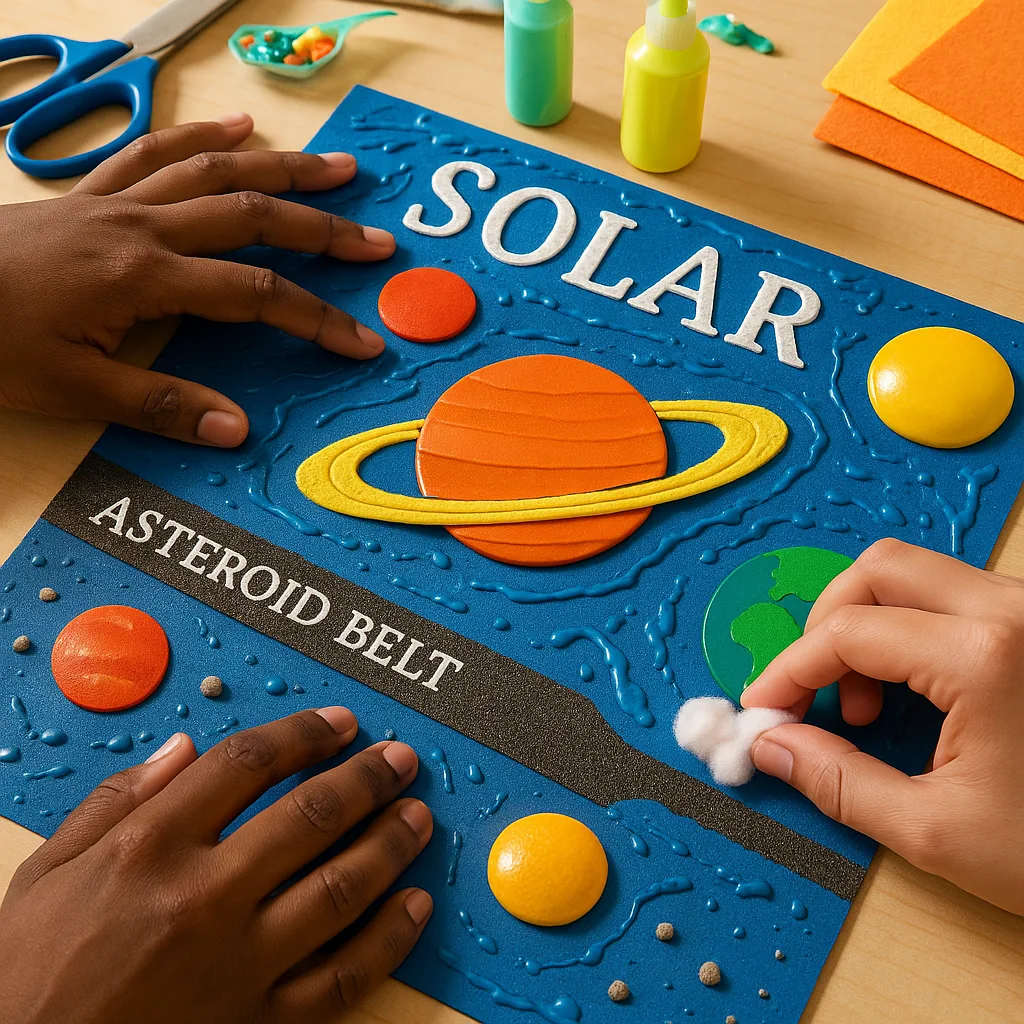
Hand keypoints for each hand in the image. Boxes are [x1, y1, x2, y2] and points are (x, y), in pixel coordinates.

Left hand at [0, 113, 394, 447]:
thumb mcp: (71, 390)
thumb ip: (159, 406)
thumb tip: (238, 428)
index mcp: (144, 278)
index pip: (256, 296)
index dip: (318, 319)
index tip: (362, 342)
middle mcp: (142, 228)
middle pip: (252, 217)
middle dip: (321, 228)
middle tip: (374, 239)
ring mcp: (117, 203)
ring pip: (216, 171)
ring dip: (282, 169)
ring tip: (335, 168)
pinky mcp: (93, 195)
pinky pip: (157, 153)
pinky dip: (203, 137)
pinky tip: (238, 128)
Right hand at [0, 708, 433, 1022]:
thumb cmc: (28, 974)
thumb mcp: (47, 871)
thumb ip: (116, 799)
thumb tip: (181, 748)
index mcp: (148, 848)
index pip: (247, 763)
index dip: (304, 734)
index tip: (339, 724)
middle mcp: (201, 898)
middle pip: (310, 816)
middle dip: (368, 778)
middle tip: (400, 760)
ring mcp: (235, 963)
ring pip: (340, 888)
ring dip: (390, 844)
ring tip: (418, 817)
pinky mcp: (255, 1023)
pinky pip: (341, 979)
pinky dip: (388, 940)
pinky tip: (414, 907)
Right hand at [741, 539, 1023, 914]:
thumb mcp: (936, 830)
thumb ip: (837, 782)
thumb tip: (774, 746)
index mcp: (984, 656)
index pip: (846, 634)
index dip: (789, 671)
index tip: (765, 707)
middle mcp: (1011, 612)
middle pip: (878, 570)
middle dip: (826, 625)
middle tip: (812, 689)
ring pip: (915, 574)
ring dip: (866, 624)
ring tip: (865, 703)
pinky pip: (951, 597)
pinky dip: (906, 629)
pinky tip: (909, 689)